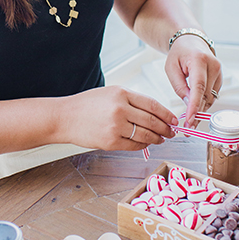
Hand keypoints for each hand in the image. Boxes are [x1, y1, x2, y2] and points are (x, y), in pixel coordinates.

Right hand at [58, 85, 177, 150]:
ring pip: (145, 135)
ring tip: (161, 139)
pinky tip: (146, 144)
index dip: (166, 114)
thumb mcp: (110, 93)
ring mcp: (115, 126)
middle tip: (171, 132)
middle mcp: (120, 109)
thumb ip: (131, 100)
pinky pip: (133, 146)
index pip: (152, 104)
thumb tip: (155, 113)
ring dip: (156, 139)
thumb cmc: (87, 105)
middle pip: (151, 121)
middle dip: (165, 128)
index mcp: (121, 93)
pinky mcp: (110, 141)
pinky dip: (143, 146)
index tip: (174, 120)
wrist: (65, 118)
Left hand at [164, 34, 222, 127]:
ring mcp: (219, 73)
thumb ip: (179, 86)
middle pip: (205, 96)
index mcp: (199, 60)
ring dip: (200, 111)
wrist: (192, 42)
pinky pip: (212, 96)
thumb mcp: (171, 68)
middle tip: (187, 128)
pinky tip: (195, 110)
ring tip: (190, 122)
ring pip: (210, 98)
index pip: (198, 87)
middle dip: (196, 113)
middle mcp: (213, 66)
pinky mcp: (220, 79)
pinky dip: (203, 105)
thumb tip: (188, 104)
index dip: (194, 105)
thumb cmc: (179, 54)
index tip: (190, 120)